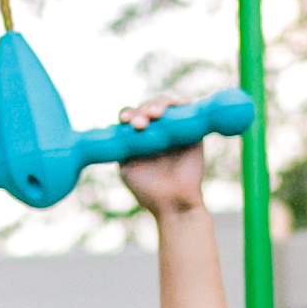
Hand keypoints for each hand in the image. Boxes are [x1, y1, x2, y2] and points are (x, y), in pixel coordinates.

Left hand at [117, 100, 205, 216]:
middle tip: (140, 125)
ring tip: (154, 115)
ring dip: (158, 105)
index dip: (128, 114)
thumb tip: (114, 128)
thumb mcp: (127, 169)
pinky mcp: (193, 130)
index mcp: (139, 137)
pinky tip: (173, 108)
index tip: (125, 121)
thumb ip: (122, 148)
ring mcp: (175, 128)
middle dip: (142, 111)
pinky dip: (181, 103)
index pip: (131, 117)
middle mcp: (157, 129)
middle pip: (147, 107)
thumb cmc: (148, 191)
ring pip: (166, 104)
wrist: (175, 204)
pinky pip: (188, 108)